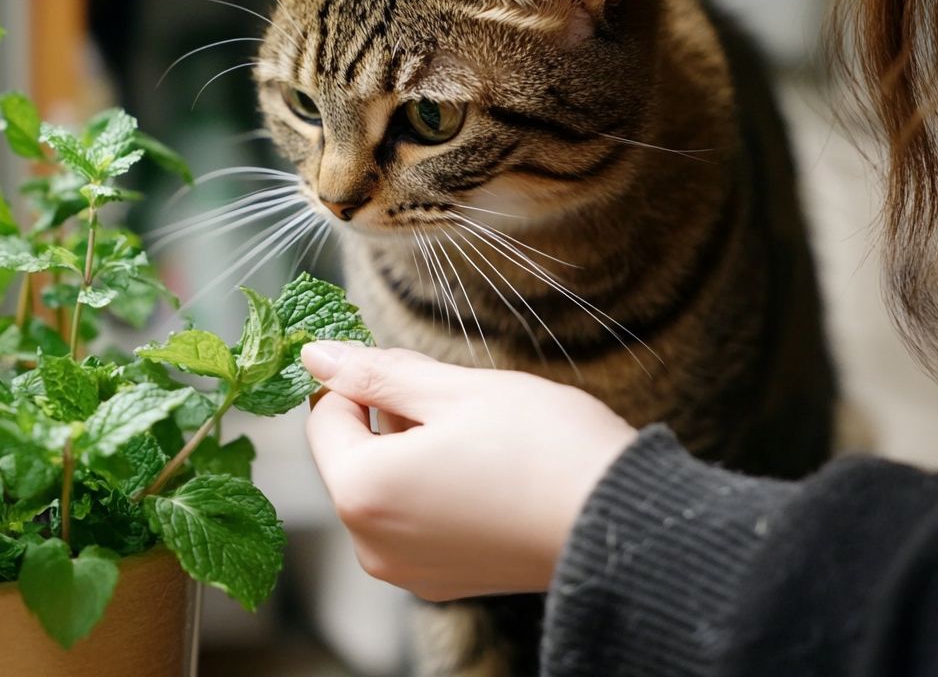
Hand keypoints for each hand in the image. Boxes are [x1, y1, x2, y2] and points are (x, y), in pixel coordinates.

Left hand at [302, 342, 636, 599]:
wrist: (621, 519)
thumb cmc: (542, 447)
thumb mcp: (451, 389)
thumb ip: (376, 373)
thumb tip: (316, 356)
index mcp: (363, 491)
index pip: (325, 415)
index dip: (357, 378)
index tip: (399, 362)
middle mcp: (372, 544)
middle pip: (351, 455)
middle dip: (388, 416)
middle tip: (449, 395)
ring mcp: (407, 570)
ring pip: (383, 486)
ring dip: (410, 450)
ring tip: (473, 433)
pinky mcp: (442, 580)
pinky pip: (411, 520)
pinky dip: (430, 488)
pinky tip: (481, 470)